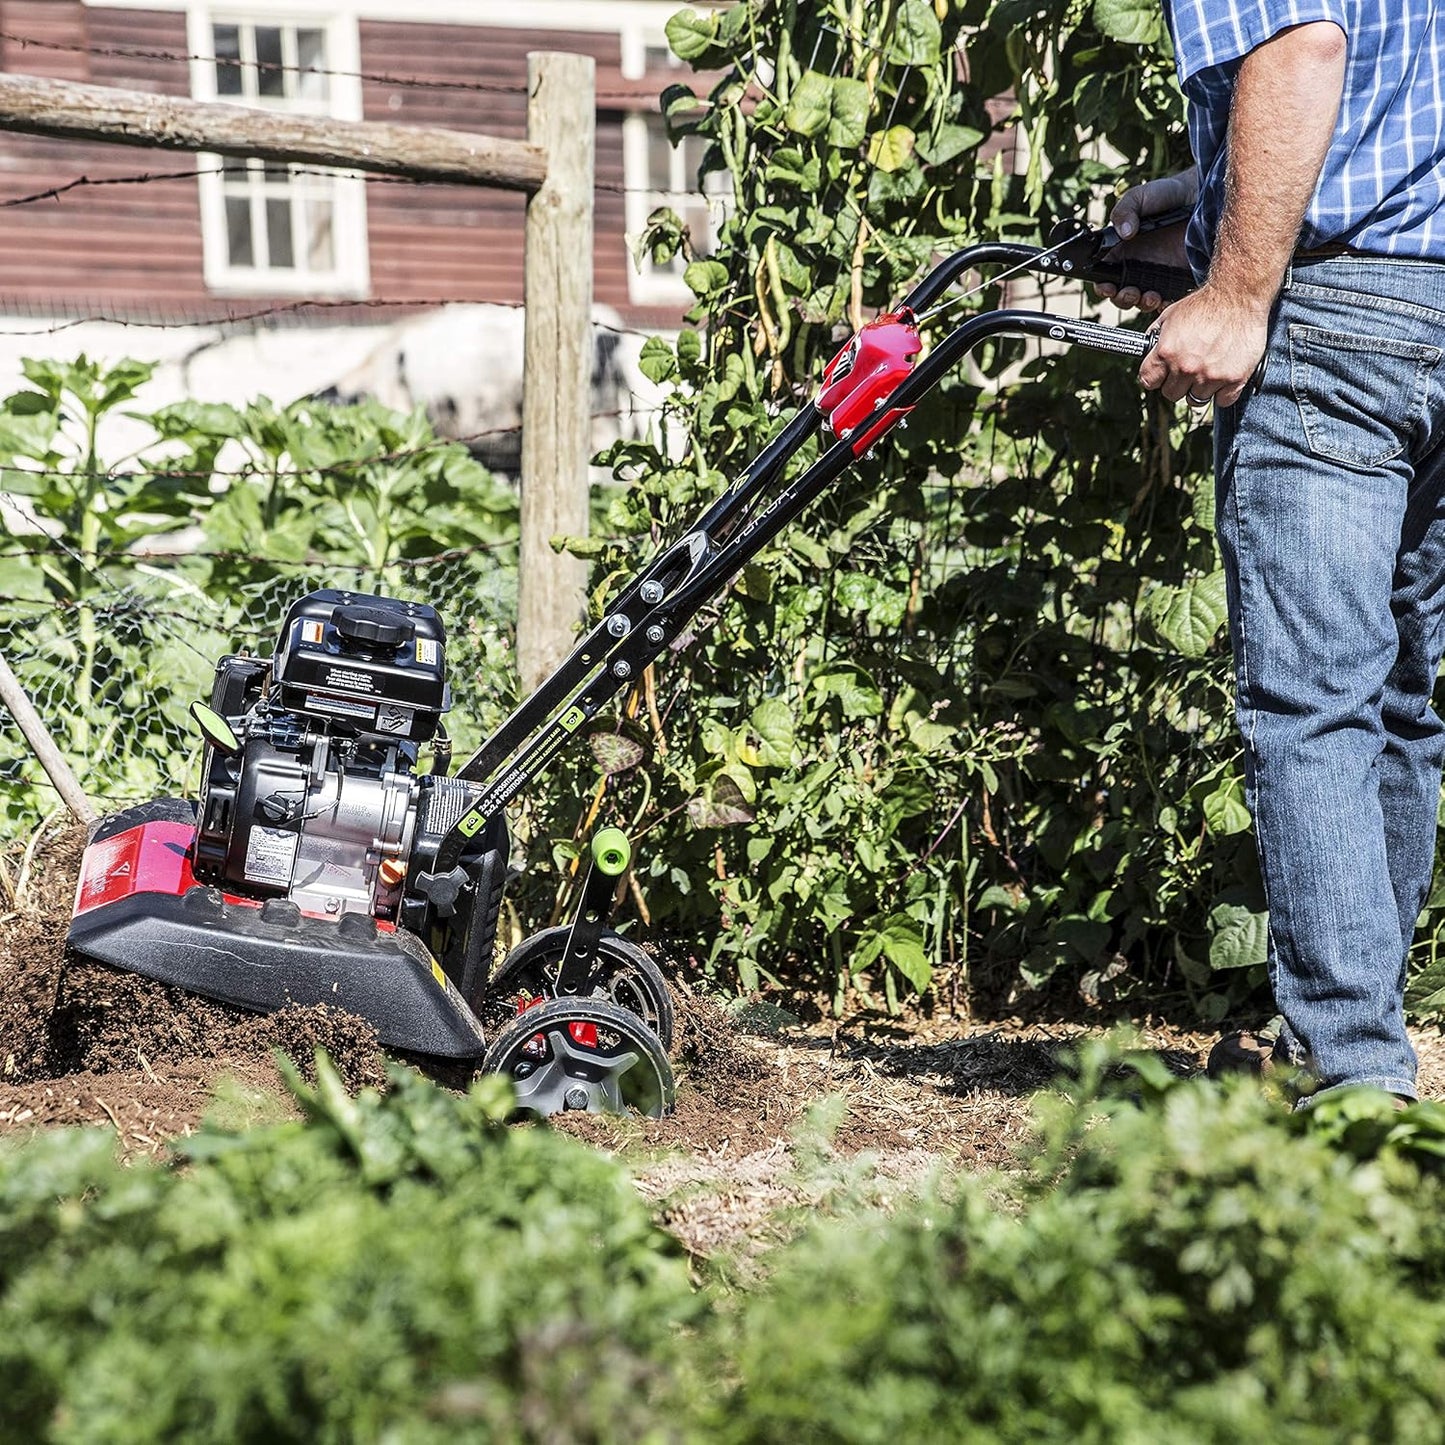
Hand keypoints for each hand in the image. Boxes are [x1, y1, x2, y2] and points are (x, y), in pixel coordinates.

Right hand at [1096, 172, 1195, 311]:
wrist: (1199, 195)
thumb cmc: (1166, 194)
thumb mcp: (1139, 197)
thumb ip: (1124, 211)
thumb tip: (1123, 232)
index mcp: (1122, 251)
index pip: (1106, 275)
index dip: (1103, 285)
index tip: (1107, 286)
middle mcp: (1137, 266)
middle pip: (1122, 294)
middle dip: (1122, 298)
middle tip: (1130, 292)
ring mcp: (1157, 273)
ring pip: (1142, 300)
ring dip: (1141, 303)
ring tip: (1150, 295)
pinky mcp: (1176, 278)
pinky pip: (1167, 298)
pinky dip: (1163, 304)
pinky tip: (1165, 298)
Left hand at [1137, 282, 1268, 408]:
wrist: (1239, 295)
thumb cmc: (1206, 303)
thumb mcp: (1171, 315)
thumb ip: (1155, 336)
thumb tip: (1145, 349)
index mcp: (1167, 353)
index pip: (1148, 382)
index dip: (1155, 378)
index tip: (1161, 375)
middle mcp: (1187, 367)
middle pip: (1171, 394)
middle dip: (1177, 384)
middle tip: (1188, 370)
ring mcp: (1211, 375)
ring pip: (1196, 400)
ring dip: (1200, 389)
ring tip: (1207, 370)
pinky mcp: (1234, 378)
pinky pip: (1222, 401)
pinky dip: (1223, 392)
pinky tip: (1223, 375)